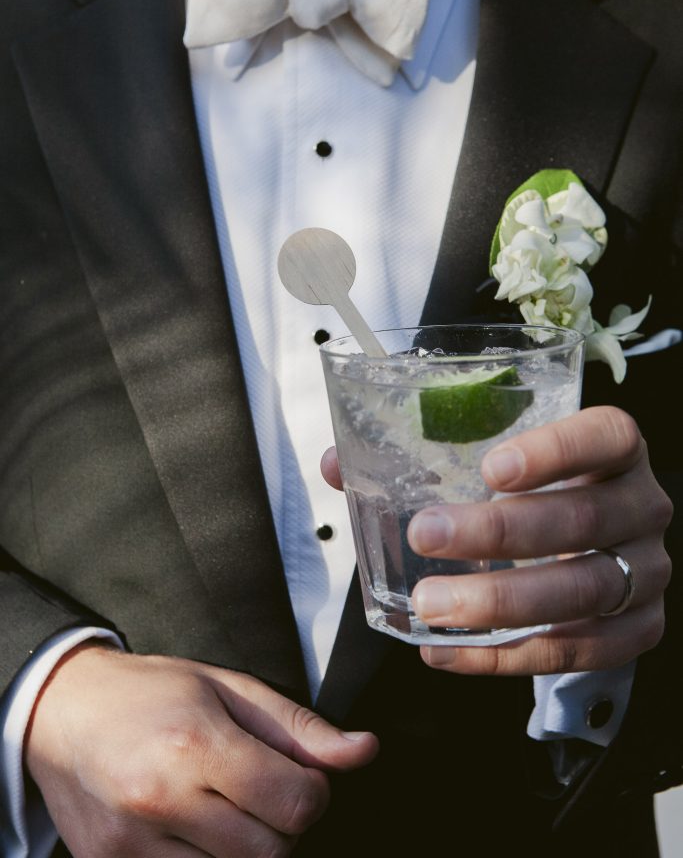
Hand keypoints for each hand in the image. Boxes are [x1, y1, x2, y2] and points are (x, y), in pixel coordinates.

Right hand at [25, 645, 377, 857]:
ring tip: (221, 805)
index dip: (313, 793)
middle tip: (258, 790)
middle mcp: (163, 799)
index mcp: (198, 744)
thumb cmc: (151, 692)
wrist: (64, 713)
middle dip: (281, 824)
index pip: (297, 803)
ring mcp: (133, 845)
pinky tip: (192, 826)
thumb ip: (298, 728)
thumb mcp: (229, 688)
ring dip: (244, 846)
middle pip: (271, 852)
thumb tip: (365, 751)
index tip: (296, 776)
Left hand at [322, 406, 671, 675]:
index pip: (603, 436)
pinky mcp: (637, 628)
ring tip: (428, 605)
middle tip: (426, 536)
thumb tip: (337, 463)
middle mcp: (641, 505)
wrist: (595, 551)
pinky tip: (446, 652)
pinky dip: (506, 656)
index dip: (554, 450)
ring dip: (498, 600)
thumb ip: (420, 456)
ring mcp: (645, 570)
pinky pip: (575, 651)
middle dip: (500, 532)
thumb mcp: (495, 463)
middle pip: (582, 518)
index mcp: (614, 448)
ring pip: (580, 590)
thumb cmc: (535, 494)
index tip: (491, 467)